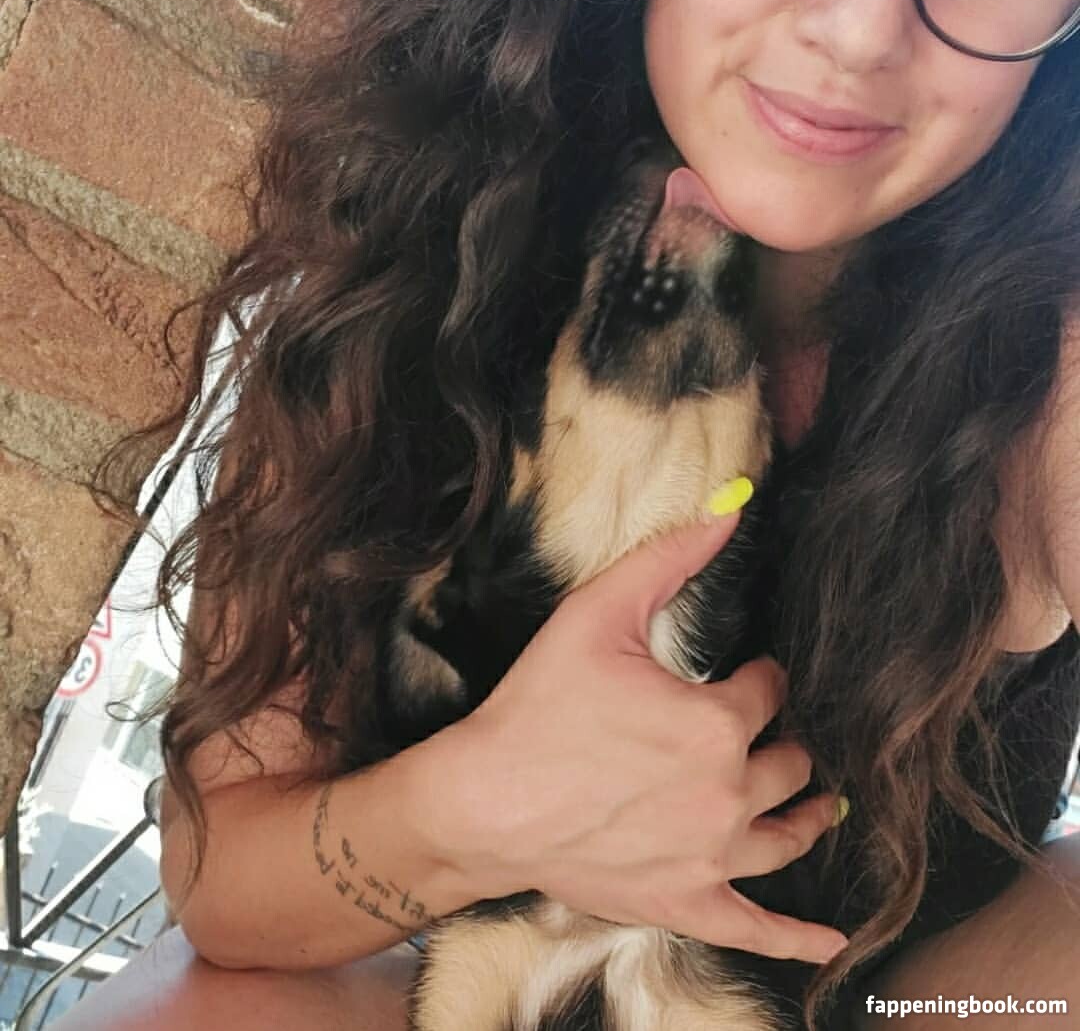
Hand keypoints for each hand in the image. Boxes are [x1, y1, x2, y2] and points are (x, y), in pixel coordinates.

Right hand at [428, 513, 847, 963]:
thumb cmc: (538, 705)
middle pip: (788, 764)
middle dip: (783, 740)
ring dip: (808, 814)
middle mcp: (727, 794)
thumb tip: (730, 511)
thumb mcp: (598, 613)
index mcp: (715, 725)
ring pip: (787, 834)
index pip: (767, 692)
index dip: (763, 675)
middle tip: (770, 730)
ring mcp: (710, 858)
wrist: (485, 800)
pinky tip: (828, 944)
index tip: (752, 671)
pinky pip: (755, 929)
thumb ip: (669, 559)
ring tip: (823, 803)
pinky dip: (797, 938)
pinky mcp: (685, 903)